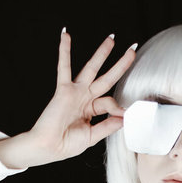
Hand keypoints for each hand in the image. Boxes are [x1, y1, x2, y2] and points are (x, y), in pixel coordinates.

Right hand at [0, 30, 135, 168]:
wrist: (49, 147)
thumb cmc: (66, 144)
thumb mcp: (92, 137)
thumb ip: (108, 126)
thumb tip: (124, 117)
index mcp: (91, 110)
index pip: (110, 102)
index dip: (118, 107)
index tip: (123, 114)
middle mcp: (84, 98)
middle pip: (107, 78)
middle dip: (120, 65)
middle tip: (132, 51)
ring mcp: (75, 92)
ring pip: (91, 68)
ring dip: (101, 53)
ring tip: (111, 39)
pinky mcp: (64, 90)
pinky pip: (64, 67)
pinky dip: (64, 51)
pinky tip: (66, 35)